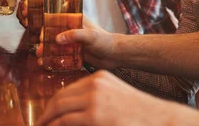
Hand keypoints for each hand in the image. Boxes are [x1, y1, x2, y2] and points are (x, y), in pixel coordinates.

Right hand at [36, 21, 118, 69]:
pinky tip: (47, 64)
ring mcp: (73, 42)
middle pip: (54, 33)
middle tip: (40, 48)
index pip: (58, 19)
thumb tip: (57, 38)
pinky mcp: (75, 53)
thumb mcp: (90, 35)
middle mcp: (73, 30)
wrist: (116, 55)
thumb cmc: (106, 41)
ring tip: (41, 58)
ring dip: (48, 51)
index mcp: (76, 20)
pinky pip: (62, 56)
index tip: (41, 33)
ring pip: (56, 45)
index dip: (48, 25)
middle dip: (45, 41)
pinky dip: (54, 59)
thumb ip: (74, 35)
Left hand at [36, 71, 169, 125]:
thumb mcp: (116, 98)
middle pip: (60, 98)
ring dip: (46, 121)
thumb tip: (75, 113)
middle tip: (40, 124)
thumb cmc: (138, 113)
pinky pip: (64, 121)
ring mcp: (94, 99)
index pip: (68, 90)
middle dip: (47, 113)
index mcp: (99, 78)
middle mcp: (94, 84)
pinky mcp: (94, 116)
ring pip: (58, 109)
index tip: (48, 115)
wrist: (158, 119)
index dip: (54, 104)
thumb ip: (96, 100)